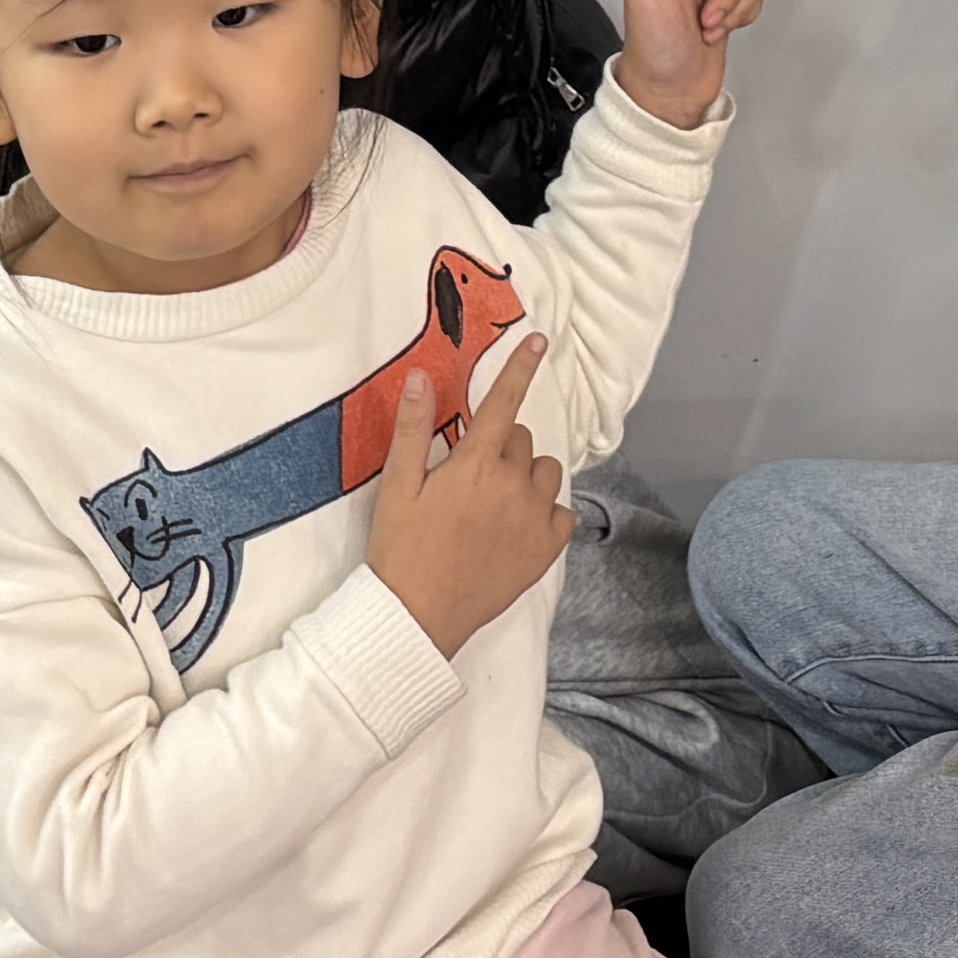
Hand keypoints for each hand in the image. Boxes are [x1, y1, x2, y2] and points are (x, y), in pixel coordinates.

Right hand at [364, 328, 569, 656]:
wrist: (417, 618)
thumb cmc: (400, 550)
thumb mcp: (396, 487)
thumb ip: (412, 429)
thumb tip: (420, 377)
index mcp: (474, 465)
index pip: (503, 402)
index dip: (521, 367)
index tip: (541, 339)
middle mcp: (513, 486)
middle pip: (521, 440)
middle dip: (500, 447)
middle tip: (468, 478)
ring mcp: (534, 519)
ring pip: (545, 473)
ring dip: (526, 477)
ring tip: (494, 503)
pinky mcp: (546, 551)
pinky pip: (562, 513)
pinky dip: (545, 513)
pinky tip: (516, 528)